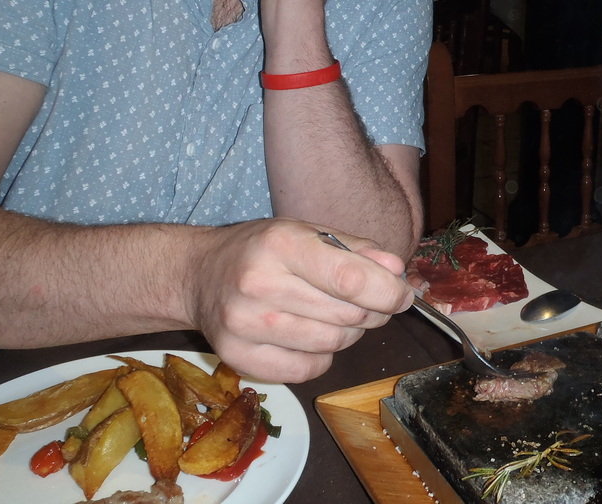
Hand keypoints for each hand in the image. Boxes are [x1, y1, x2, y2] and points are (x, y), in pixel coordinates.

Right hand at [186, 217, 413, 382]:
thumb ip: (355, 250)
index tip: (403, 296)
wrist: (198, 274)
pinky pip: (308, 370)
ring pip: (331, 344)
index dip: (388, 292)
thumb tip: (396, 272)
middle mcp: (258, 284)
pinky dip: (322, 356)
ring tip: (338, 316)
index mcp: (281, 244)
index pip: (349, 278)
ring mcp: (244, 325)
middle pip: (346, 314)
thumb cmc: (262, 250)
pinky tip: (312, 336)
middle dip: (372, 312)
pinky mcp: (237, 357)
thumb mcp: (307, 232)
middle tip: (370, 304)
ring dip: (349, 334)